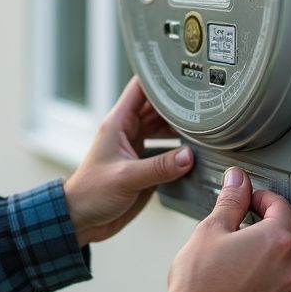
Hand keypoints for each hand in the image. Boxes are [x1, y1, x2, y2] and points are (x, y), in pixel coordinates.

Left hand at [63, 77, 193, 247]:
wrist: (82, 220)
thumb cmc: (91, 193)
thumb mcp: (126, 177)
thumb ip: (159, 167)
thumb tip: (189, 155)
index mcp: (118, 123)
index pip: (140, 89)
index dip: (160, 78)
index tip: (184, 72)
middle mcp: (128, 131)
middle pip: (158, 108)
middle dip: (180, 104)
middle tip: (207, 101)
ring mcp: (137, 148)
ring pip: (164, 128)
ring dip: (182, 128)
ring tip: (208, 126)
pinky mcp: (144, 166)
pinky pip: (166, 151)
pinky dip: (180, 150)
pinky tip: (197, 152)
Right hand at [164, 167, 290, 291]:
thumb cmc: (200, 282)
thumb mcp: (211, 229)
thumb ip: (231, 201)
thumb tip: (238, 180)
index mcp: (276, 242)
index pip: (282, 207)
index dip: (264, 198)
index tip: (249, 199)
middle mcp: (288, 270)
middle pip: (280, 239)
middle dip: (258, 232)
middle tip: (231, 232)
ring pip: (275, 269)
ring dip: (257, 261)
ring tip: (226, 264)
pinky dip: (255, 287)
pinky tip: (230, 286)